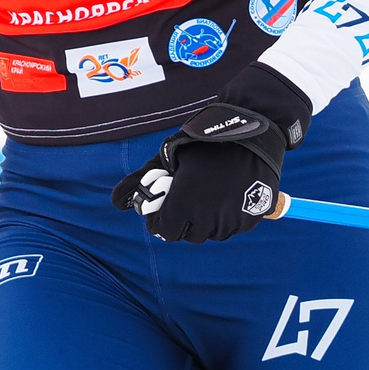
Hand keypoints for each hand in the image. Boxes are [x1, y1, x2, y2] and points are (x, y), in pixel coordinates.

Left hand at [111, 65, 312, 243]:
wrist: (252, 134)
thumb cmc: (205, 143)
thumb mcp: (169, 156)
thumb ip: (140, 181)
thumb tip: (116, 202)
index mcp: (184, 204)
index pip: (165, 231)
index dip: (162, 220)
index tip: (166, 207)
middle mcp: (207, 218)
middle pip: (188, 235)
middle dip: (184, 220)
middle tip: (187, 199)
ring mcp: (230, 221)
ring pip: (210, 233)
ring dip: (205, 221)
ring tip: (207, 195)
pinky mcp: (249, 221)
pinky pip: (231, 228)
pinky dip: (226, 218)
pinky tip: (225, 196)